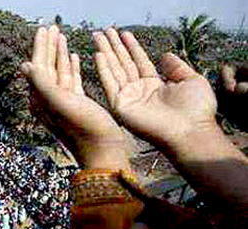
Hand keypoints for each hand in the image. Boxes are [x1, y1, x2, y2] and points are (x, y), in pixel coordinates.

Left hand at [21, 26, 128, 169]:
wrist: (104, 152)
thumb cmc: (85, 128)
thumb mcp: (62, 104)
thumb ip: (42, 84)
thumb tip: (25, 65)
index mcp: (42, 100)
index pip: (38, 67)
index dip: (40, 46)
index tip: (44, 28)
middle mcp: (49, 100)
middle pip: (46, 67)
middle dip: (48, 46)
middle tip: (51, 26)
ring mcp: (63, 102)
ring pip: (58, 72)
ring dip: (59, 54)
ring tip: (60, 36)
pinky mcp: (77, 104)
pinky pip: (71, 81)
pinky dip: (71, 67)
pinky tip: (73, 56)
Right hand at [94, 28, 217, 148]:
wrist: (189, 131)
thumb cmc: (195, 109)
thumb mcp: (191, 80)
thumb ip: (176, 67)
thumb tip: (165, 55)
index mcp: (154, 85)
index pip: (139, 61)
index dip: (131, 47)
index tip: (123, 33)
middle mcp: (139, 91)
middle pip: (123, 63)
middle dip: (113, 46)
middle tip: (103, 31)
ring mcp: (128, 99)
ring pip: (114, 70)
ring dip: (105, 52)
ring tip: (97, 36)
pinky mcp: (121, 107)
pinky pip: (110, 85)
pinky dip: (103, 70)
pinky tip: (99, 55)